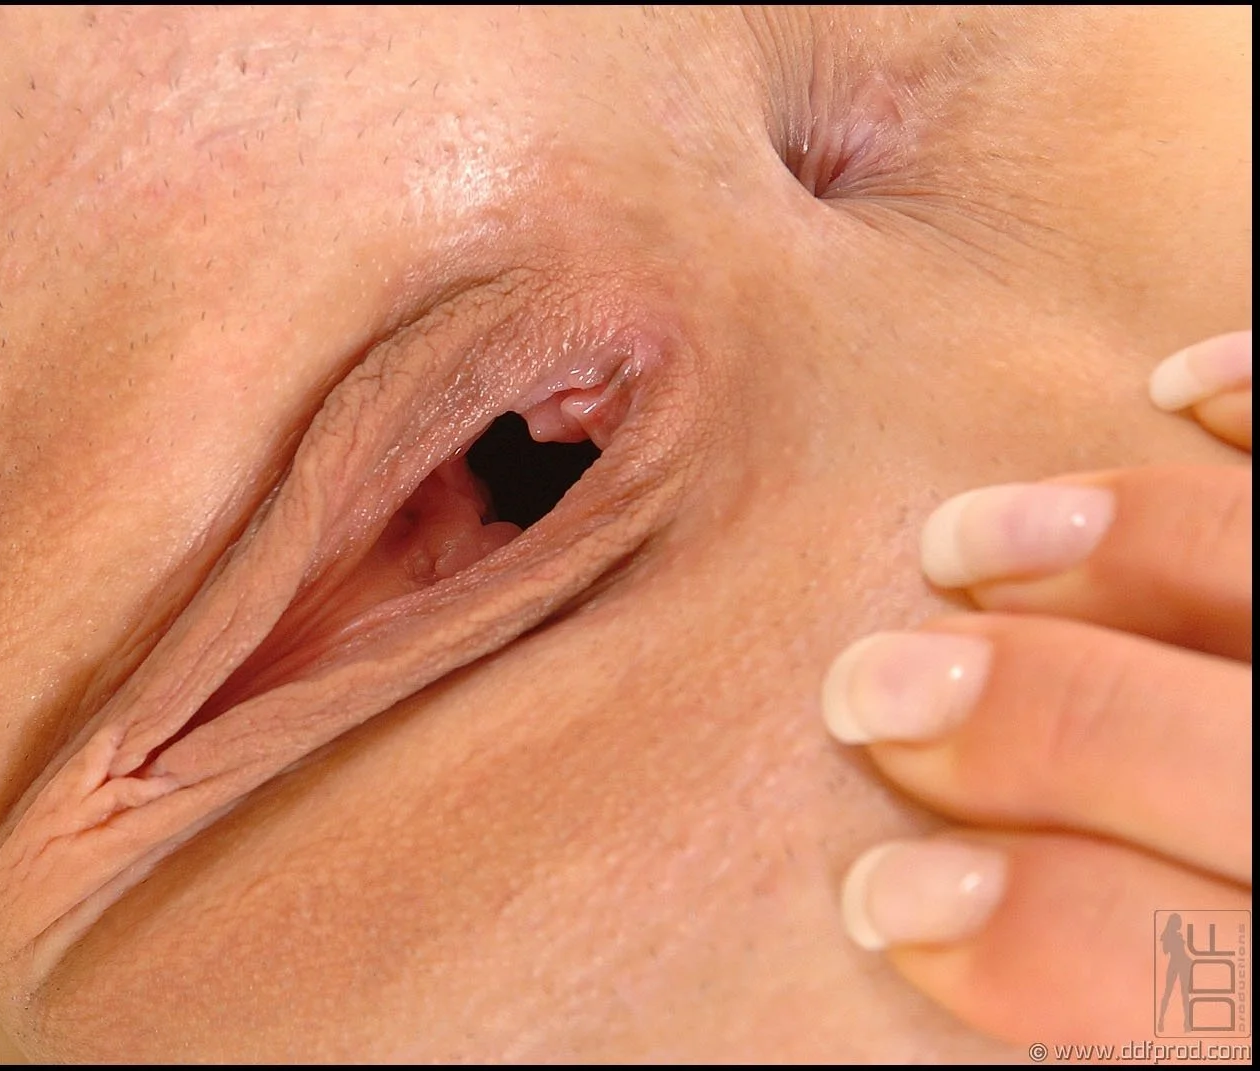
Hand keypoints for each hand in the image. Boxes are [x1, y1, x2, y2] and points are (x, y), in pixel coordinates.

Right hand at [823, 331, 1251, 1047]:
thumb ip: (1158, 983)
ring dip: (1129, 544)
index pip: (1176, 967)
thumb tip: (948, 920)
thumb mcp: (1251, 1010)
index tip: (879, 900)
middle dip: (1026, 720)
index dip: (1019, 942)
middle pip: (1226, 758)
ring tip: (965, 537)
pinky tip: (1181, 384)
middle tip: (870, 691)